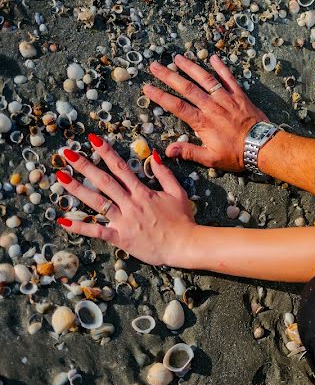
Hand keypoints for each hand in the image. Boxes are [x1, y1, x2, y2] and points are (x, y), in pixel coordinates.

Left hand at [55, 134, 196, 267]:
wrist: (184, 244)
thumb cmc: (183, 220)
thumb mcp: (178, 193)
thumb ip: (165, 175)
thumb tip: (154, 156)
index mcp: (143, 192)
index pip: (121, 168)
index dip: (106, 152)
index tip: (93, 140)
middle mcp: (130, 203)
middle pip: (103, 181)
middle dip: (84, 166)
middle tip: (67, 154)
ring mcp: (124, 220)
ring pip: (97, 202)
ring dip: (77, 189)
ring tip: (61, 177)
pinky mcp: (121, 237)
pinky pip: (97, 231)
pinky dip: (80, 226)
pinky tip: (64, 220)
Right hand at [143, 53, 268, 170]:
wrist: (262, 146)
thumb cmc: (236, 154)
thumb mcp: (210, 158)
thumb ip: (188, 152)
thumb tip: (166, 152)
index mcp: (202, 121)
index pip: (176, 106)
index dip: (160, 96)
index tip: (147, 88)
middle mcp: (212, 106)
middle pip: (186, 88)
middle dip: (168, 76)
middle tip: (154, 66)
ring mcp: (226, 98)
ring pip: (206, 79)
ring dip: (191, 67)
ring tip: (177, 58)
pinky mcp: (239, 95)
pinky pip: (229, 78)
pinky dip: (222, 67)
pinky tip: (214, 57)